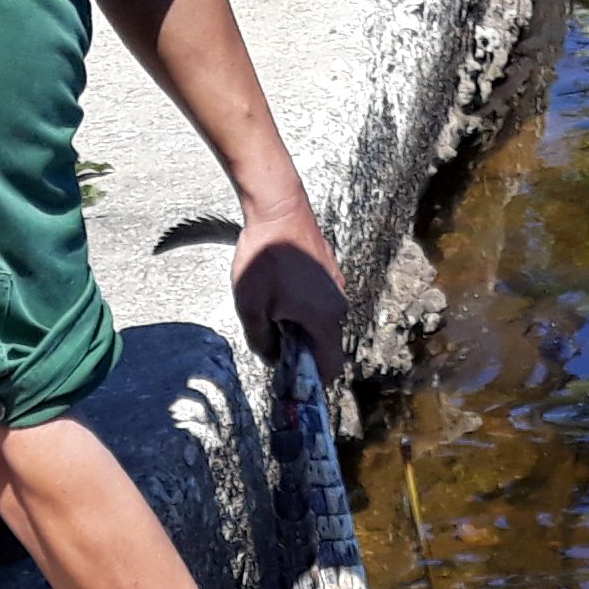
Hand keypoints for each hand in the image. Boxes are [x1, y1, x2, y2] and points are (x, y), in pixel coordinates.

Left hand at [230, 195, 346, 379]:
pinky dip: (303, 307)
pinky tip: (279, 292)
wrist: (278, 209)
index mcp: (323, 320)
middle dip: (301, 350)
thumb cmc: (264, 257)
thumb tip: (271, 357)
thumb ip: (261, 341)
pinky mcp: (330, 272)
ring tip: (272, 311)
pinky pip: (320, 302)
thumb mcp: (250, 307)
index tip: (290, 377)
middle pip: (324, 345)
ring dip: (300, 326)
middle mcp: (337, 305)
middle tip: (272, 340)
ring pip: (321, 322)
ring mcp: (336, 286)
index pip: (331, 366)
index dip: (312, 379)